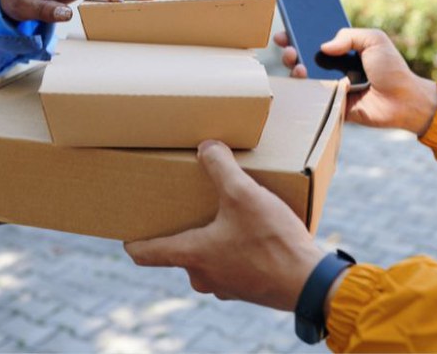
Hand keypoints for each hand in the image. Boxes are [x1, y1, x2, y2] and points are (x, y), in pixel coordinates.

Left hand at [125, 140, 325, 310]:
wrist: (309, 283)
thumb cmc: (272, 241)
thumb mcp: (244, 194)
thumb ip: (220, 167)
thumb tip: (205, 147)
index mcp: (192, 255)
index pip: (146, 253)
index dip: (134, 241)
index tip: (127, 234)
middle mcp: (204, 276)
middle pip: (179, 253)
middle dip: (182, 231)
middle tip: (186, 208)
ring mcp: (226, 286)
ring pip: (207, 260)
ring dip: (210, 240)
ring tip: (224, 216)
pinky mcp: (249, 289)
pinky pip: (231, 267)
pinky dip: (234, 251)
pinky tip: (253, 233)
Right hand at [274, 29, 436, 135]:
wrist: (402, 100)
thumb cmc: (392, 70)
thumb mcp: (375, 40)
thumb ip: (350, 36)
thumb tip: (324, 46)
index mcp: (344, 50)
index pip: (316, 40)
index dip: (299, 35)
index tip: (285, 32)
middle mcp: (334, 68)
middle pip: (304, 57)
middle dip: (291, 51)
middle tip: (289, 48)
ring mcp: (331, 86)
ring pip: (304, 77)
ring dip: (294, 68)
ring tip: (297, 65)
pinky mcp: (331, 104)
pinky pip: (312, 97)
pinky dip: (303, 89)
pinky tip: (302, 79)